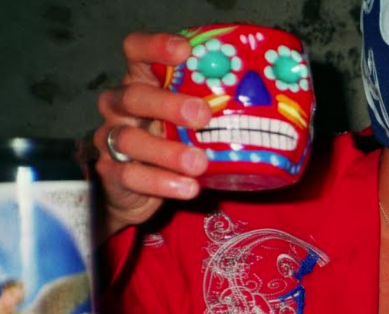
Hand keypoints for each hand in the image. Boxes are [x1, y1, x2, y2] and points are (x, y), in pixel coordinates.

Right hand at [93, 32, 211, 234]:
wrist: (136, 191)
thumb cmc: (172, 142)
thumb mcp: (190, 120)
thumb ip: (215, 106)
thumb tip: (278, 96)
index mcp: (141, 83)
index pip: (135, 51)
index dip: (154, 46)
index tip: (185, 51)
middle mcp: (120, 107)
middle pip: (133, 95)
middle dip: (168, 104)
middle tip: (202, 115)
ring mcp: (110, 140)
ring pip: (129, 139)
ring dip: (167, 151)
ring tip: (199, 163)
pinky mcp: (111, 174)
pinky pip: (130, 176)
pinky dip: (161, 182)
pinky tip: (188, 188)